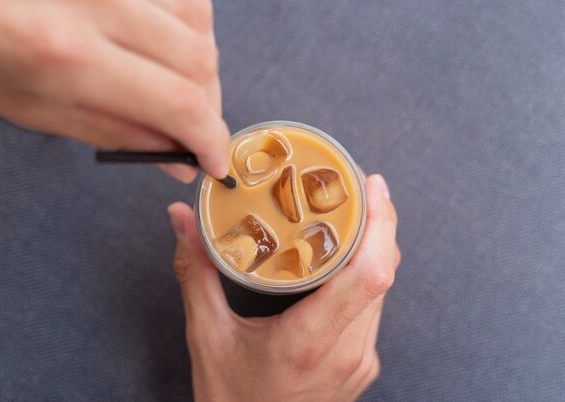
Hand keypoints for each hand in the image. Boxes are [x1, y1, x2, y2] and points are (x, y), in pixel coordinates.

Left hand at [0, 0, 228, 181]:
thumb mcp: (33, 109)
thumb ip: (116, 134)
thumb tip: (178, 157)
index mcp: (66, 53)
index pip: (179, 102)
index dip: (211, 138)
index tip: (215, 160)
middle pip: (200, 58)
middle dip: (209, 105)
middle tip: (194, 128)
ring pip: (199, 16)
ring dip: (200, 62)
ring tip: (177, 83)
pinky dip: (186, 22)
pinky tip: (166, 41)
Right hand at [167, 174, 400, 401]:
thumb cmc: (231, 401)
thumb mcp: (207, 337)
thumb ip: (197, 272)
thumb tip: (182, 220)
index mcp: (310, 341)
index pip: (367, 276)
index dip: (380, 226)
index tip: (372, 187)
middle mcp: (348, 351)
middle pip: (382, 274)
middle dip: (379, 222)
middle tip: (359, 184)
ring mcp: (360, 360)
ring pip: (382, 289)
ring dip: (376, 245)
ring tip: (356, 209)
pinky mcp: (361, 362)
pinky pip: (374, 306)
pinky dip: (367, 271)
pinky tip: (348, 253)